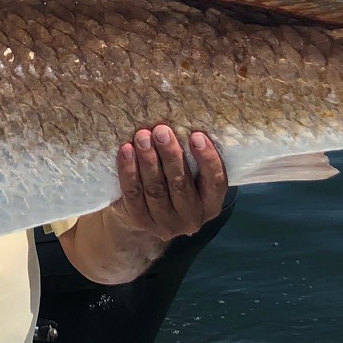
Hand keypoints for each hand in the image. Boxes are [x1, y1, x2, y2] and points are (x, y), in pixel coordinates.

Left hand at [108, 126, 228, 243]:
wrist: (146, 211)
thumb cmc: (176, 181)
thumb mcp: (193, 174)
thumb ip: (194, 157)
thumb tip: (188, 119)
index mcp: (211, 204)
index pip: (216, 182)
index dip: (207, 159)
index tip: (196, 135)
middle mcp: (192, 218)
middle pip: (180, 184)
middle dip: (170, 155)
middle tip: (161, 130)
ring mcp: (165, 224)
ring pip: (155, 189)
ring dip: (148, 160)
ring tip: (142, 136)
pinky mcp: (140, 221)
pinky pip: (133, 194)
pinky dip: (129, 171)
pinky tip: (126, 151)